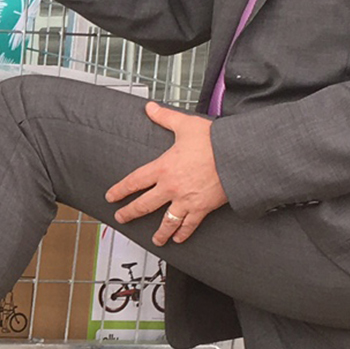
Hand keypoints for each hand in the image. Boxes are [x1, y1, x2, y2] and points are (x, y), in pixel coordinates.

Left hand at [106, 101, 228, 246]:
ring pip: (166, 222)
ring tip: (154, 240)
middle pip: (143, 205)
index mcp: (163, 167)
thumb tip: (150, 107)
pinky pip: (189, 225)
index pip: (133, 182)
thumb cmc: (214, 140)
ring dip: (159, 232)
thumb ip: (165, 117)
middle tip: (121, 219)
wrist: (239, 155)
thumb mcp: (186, 125)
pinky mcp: (202, 208)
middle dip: (130, 213)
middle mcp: (170, 187)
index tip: (111, 197)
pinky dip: (183, 233)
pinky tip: (178, 239)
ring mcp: (186, 200)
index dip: (119, 191)